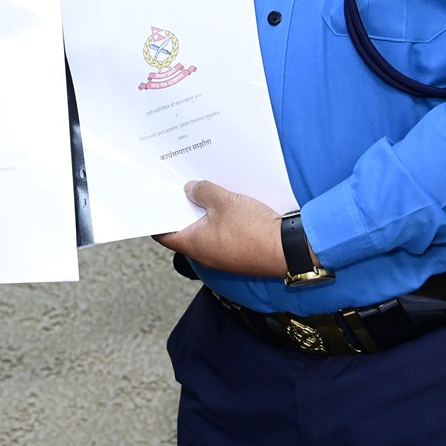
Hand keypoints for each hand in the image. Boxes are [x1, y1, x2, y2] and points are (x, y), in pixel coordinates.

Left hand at [153, 180, 288, 277]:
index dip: (159, 217)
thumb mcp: (223, 201)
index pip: (164, 234)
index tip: (157, 202)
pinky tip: (227, 205)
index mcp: (193, 244)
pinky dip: (220, 221)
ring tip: (206, 193)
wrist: (287, 249)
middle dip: (184, 210)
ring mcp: (222, 257)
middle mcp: (204, 255)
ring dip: (204, 215)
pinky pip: (222, 236)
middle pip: (185, 231)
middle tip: (182, 190)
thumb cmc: (253, 231)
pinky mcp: (238, 254)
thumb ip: (203, 191)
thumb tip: (191, 189)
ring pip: (205, 233)